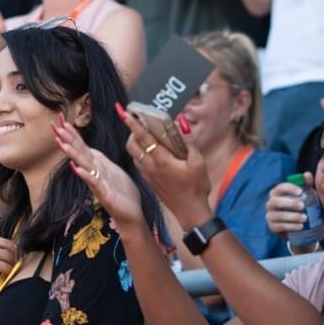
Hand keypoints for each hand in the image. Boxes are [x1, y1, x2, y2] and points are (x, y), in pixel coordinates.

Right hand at [52, 113, 143, 230]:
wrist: (131, 214)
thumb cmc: (123, 193)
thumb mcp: (113, 170)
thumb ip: (101, 160)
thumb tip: (91, 148)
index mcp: (98, 166)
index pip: (83, 147)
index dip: (73, 134)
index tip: (62, 120)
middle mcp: (94, 172)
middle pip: (79, 153)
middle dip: (67, 140)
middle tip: (54, 127)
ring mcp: (98, 183)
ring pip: (83, 165)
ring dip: (72, 154)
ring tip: (62, 144)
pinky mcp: (104, 194)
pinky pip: (94, 182)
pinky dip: (86, 175)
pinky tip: (77, 168)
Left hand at [121, 106, 213, 229]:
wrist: (190, 212)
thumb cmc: (196, 188)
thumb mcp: (199, 163)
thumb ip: (189, 141)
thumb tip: (182, 122)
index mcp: (162, 161)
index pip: (144, 138)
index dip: (134, 124)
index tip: (125, 112)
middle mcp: (151, 167)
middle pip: (133, 145)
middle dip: (132, 131)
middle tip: (137, 121)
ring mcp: (149, 175)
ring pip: (134, 154)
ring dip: (134, 142)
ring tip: (143, 134)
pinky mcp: (150, 181)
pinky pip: (138, 163)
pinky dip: (139, 153)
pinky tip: (148, 152)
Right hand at [265, 175, 312, 238]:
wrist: (295, 226)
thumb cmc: (299, 206)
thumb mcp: (304, 195)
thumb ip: (306, 184)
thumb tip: (307, 174)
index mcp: (277, 193)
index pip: (280, 188)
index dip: (289, 189)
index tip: (300, 192)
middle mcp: (270, 203)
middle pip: (276, 201)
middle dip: (289, 203)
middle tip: (302, 205)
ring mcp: (270, 216)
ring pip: (279, 215)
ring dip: (292, 216)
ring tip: (305, 218)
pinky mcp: (272, 227)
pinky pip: (280, 227)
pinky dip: (291, 226)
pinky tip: (300, 226)